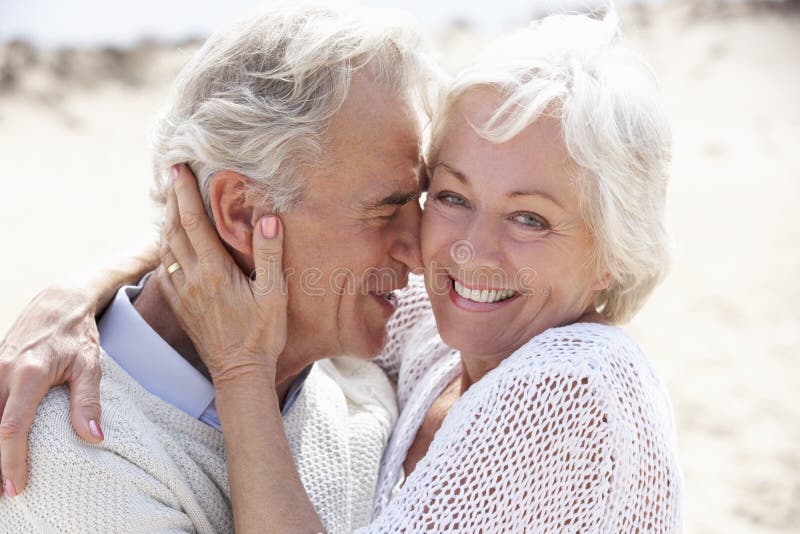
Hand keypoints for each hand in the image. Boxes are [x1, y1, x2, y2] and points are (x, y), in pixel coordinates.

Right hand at [0, 286, 102, 496]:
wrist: (58, 302)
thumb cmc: (77, 334)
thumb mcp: (90, 365)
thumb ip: (88, 402)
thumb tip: (94, 437)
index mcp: (28, 374)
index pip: (11, 427)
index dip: (11, 460)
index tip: (15, 486)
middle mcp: (2, 371)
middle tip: (5, 494)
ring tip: (0, 475)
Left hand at [156, 165, 287, 384]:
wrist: (239, 373)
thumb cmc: (262, 335)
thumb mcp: (274, 295)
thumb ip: (270, 255)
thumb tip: (268, 218)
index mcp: (214, 271)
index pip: (193, 222)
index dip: (184, 193)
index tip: (179, 169)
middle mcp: (192, 278)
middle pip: (173, 229)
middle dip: (173, 199)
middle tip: (174, 175)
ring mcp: (182, 292)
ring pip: (166, 247)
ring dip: (167, 220)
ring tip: (172, 201)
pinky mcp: (180, 305)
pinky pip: (164, 268)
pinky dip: (164, 246)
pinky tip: (170, 242)